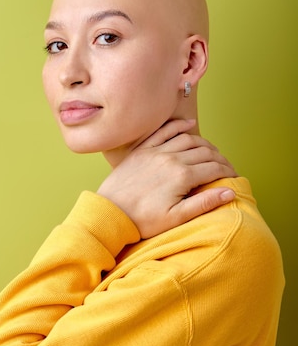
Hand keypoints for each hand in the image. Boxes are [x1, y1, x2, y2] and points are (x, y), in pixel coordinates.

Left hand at [97, 119, 236, 238]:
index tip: (234, 177)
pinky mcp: (142, 150)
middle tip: (226, 166)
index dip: (228, 172)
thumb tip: (230, 192)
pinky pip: (164, 131)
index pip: (214, 168)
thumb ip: (204, 203)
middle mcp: (171, 159)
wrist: (109, 213)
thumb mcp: (176, 217)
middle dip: (220, 158)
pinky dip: (179, 126)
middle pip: (205, 152)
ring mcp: (156, 152)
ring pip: (188, 139)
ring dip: (204, 143)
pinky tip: (189, 125)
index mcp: (182, 176)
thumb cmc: (142, 220)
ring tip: (212, 151)